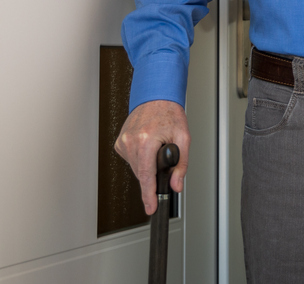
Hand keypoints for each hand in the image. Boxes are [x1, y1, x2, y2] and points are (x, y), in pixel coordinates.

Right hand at [115, 99, 189, 214]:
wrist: (156, 96)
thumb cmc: (169, 113)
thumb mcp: (183, 137)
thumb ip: (181, 164)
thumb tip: (176, 184)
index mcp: (146, 140)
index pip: (147, 176)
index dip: (149, 195)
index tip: (151, 208)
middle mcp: (131, 141)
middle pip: (142, 174)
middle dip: (154, 175)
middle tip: (165, 160)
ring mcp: (123, 141)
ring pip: (136, 168)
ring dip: (147, 166)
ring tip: (156, 148)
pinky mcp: (120, 142)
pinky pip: (131, 159)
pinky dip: (140, 158)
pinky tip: (148, 146)